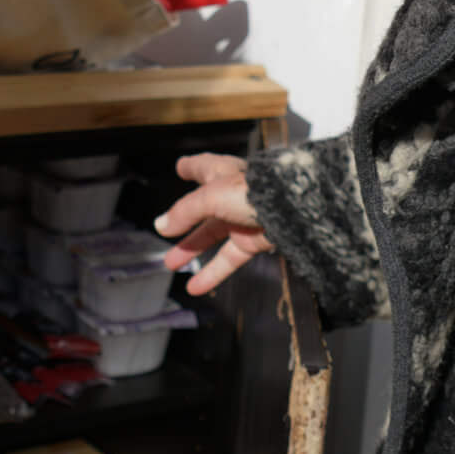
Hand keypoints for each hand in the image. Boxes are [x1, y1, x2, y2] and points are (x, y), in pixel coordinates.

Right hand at [155, 154, 275, 296]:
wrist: (293, 210)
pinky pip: (228, 260)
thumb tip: (161, 226)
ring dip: (191, 250)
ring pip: (212, 236)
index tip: (181, 167)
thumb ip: (184, 212)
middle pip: (202, 209)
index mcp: (223, 173)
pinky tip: (194, 287)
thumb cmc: (253, 192)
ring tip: (170, 263)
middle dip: (183, 222)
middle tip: (165, 230)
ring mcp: (242, 219)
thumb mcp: (210, 198)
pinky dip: (212, 274)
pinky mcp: (253, 242)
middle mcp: (232, 195)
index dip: (191, 166)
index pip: (203, 166)